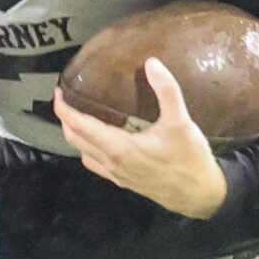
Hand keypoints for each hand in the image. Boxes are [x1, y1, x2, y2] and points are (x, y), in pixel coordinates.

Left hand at [53, 59, 227, 218]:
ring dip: (76, 134)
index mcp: (119, 147)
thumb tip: (151, 63)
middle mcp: (111, 162)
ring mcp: (116, 174)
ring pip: (83, 152)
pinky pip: (95, 164)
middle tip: (67, 99)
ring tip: (80, 115)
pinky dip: (88, 149)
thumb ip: (167, 91)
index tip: (59, 91)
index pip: (79, 126)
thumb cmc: (188, 159)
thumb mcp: (181, 122)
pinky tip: (99, 140)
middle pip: (75, 139)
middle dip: (66, 119)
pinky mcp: (123, 182)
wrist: (199, 195)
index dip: (64, 108)